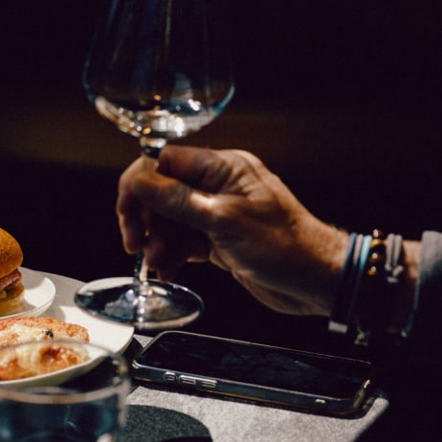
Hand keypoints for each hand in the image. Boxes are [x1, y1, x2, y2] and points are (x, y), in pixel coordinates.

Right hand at [116, 145, 347, 315]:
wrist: (314, 280)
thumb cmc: (284, 245)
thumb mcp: (223, 220)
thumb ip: (177, 200)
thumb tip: (140, 182)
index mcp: (222, 168)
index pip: (164, 162)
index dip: (140, 184)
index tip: (126, 211)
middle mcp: (218, 186)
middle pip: (162, 193)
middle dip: (145, 220)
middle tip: (135, 243)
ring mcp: (217, 214)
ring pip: (169, 222)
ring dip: (157, 243)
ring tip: (157, 263)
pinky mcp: (218, 239)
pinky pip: (182, 242)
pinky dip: (171, 256)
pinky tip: (167, 270)